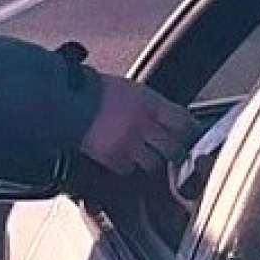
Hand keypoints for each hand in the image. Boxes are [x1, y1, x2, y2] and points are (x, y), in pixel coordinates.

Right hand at [79, 75, 195, 177]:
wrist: (69, 103)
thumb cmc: (96, 92)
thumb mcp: (131, 89)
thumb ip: (152, 105)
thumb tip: (168, 118)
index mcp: (150, 104)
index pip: (183, 123)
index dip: (189, 132)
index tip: (189, 137)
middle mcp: (144, 124)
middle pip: (174, 149)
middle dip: (174, 153)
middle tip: (171, 154)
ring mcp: (130, 143)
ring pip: (154, 163)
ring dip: (150, 161)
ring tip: (142, 156)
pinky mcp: (115, 158)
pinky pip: (129, 169)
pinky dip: (127, 166)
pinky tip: (121, 157)